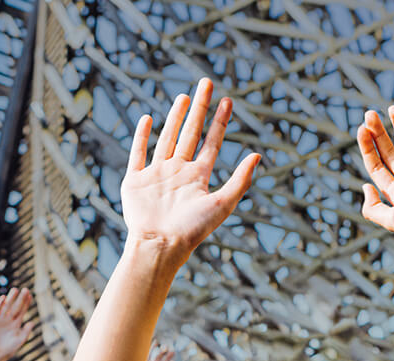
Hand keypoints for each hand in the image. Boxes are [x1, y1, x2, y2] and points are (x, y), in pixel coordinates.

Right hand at [0, 288, 34, 360]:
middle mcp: (9, 319)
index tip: (30, 295)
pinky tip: (3, 298)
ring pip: (6, 306)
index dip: (26, 303)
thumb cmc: (9, 348)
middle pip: (15, 306)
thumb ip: (26, 331)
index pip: (22, 310)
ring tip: (15, 290)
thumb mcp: (20, 340)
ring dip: (10, 298)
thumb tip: (33, 322)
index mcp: (16, 323)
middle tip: (25, 290)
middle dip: (20, 298)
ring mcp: (0, 319)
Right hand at [121, 77, 259, 258]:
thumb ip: (240, 180)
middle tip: (206, 83)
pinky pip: (138, 154)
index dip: (220, 121)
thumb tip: (258, 155)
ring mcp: (156, 175)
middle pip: (190, 132)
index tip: (228, 100)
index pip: (212, 142)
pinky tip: (147, 119)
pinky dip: (141, 136)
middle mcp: (178, 172)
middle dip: (199, 108)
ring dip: (175, 117)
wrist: (160, 245)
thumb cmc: (192, 230)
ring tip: (183, 97)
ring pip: (167, 138)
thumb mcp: (222, 204)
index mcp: (198, 177)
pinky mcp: (135, 181)